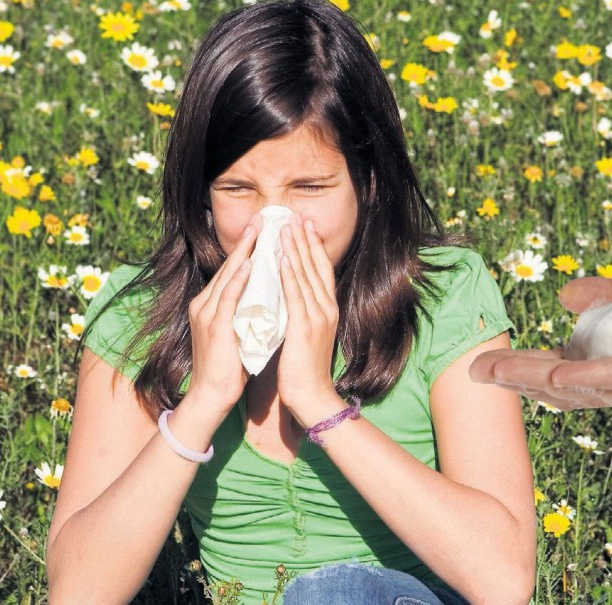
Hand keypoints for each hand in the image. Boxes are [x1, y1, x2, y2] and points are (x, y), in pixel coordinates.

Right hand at [185, 213, 260, 413]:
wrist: (212, 396)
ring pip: (228, 275)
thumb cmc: (229, 368)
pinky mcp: (214, 326)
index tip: (265, 230)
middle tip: (263, 218)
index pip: (232, 271)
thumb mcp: (239, 332)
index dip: (248, 249)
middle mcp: (205, 304)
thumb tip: (268, 297)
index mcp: (211, 305)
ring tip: (260, 231)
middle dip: (247, 241)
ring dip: (245, 251)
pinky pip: (227, 296)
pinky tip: (250, 263)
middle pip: (229, 266)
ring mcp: (207, 313)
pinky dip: (239, 278)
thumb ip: (247, 312)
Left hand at [276, 213, 341, 421]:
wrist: (311, 395)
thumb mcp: (307, 334)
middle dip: (305, 239)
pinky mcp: (304, 328)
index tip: (306, 225)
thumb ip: (302, 312)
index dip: (314, 246)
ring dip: (296, 250)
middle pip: (316, 266)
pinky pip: (296, 296)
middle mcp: (326, 309)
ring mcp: (317, 317)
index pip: (322, 270)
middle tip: (296, 215)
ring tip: (287, 228)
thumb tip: (291, 295)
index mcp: (327, 309)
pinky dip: (290, 276)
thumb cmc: (305, 369)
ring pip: (306, 276)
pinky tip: (283, 259)